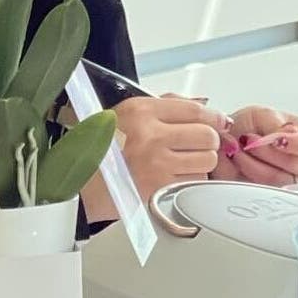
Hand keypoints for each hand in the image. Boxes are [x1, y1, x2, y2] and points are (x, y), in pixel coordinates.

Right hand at [81, 97, 227, 222]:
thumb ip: (167, 107)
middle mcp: (150, 136)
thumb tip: (206, 109)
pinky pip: (194, 183)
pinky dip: (190, 182)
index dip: (213, 117)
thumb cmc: (104, 148)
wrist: (79, 183)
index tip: (219, 122)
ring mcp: (156, 165)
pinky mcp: (160, 190)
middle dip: (207, 142)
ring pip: (206, 160)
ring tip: (182, 164)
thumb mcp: (128, 115)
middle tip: (198, 146)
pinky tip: (174, 179)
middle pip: (206, 135)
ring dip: (200, 164)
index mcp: (141, 112)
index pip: (194, 110)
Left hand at [211, 106, 297, 185]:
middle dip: (269, 153)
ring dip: (254, 163)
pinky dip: (249, 174)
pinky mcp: (278, 194)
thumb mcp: (264, 114)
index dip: (296, 143)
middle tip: (249, 141)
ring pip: (279, 179)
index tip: (275, 139)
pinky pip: (265, 189)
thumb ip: (276, 123)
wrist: (232, 140)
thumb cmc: (254, 126)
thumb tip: (288, 132)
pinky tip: (239, 161)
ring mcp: (297, 182)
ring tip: (240, 149)